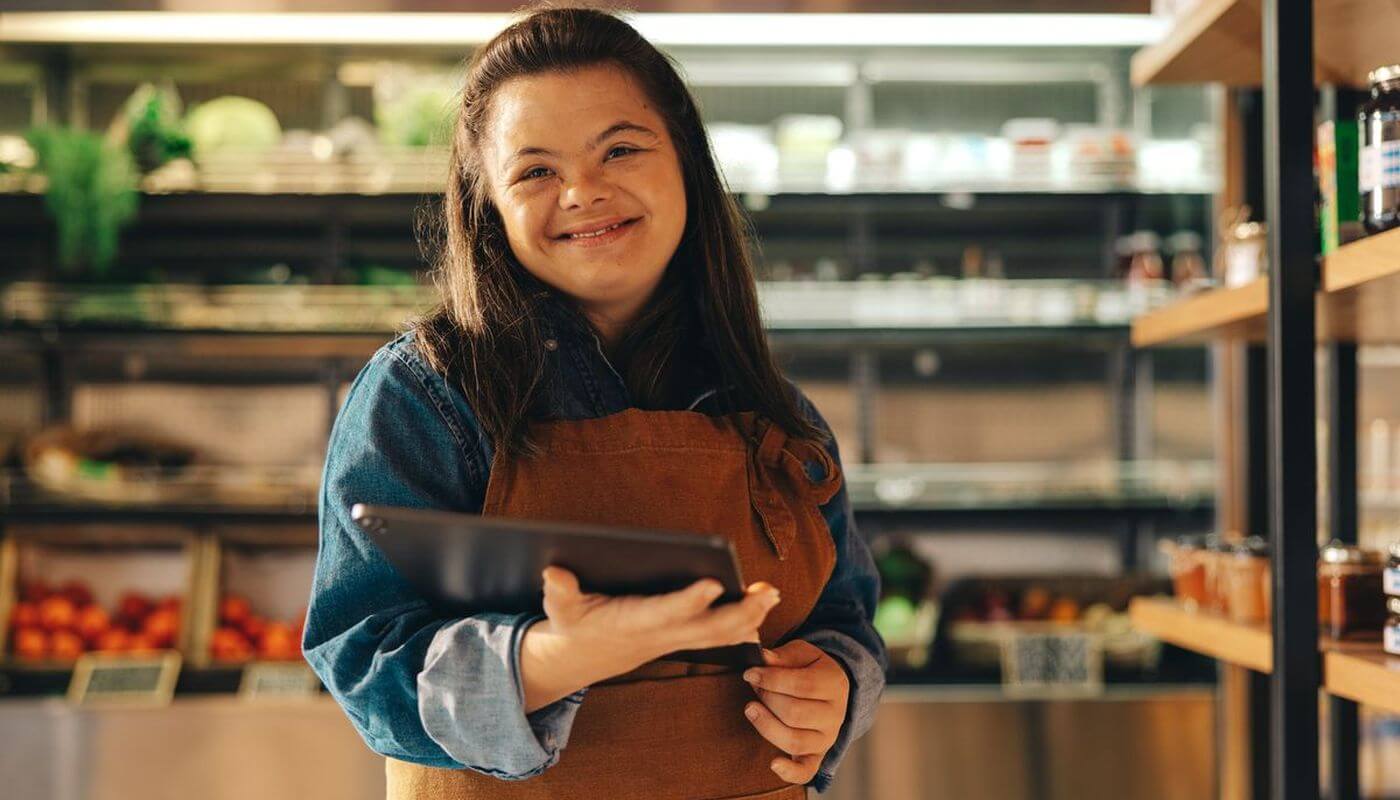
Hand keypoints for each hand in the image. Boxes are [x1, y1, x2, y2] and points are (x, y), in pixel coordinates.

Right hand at [540, 566, 780, 662]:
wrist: (582, 657)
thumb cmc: (574, 623)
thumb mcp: (559, 608)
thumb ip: (559, 590)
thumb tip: (553, 572)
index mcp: (633, 622)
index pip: (666, 611)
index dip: (691, 600)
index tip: (716, 583)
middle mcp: (660, 635)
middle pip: (707, 629)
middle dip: (740, 612)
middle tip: (768, 591)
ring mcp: (673, 640)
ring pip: (719, 634)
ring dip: (749, 617)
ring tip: (771, 594)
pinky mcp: (680, 639)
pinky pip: (717, 637)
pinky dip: (742, 626)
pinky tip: (761, 611)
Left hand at [741, 639, 849, 784]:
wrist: (832, 689)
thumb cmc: (812, 669)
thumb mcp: (803, 654)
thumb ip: (783, 656)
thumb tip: (763, 658)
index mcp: (834, 684)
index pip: (801, 685)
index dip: (771, 679)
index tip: (749, 673)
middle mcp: (834, 715)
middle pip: (795, 713)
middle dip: (767, 698)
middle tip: (754, 687)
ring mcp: (827, 738)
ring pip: (794, 740)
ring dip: (766, 725)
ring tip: (751, 709)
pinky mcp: (817, 755)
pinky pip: (806, 771)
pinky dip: (790, 772)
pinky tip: (773, 763)